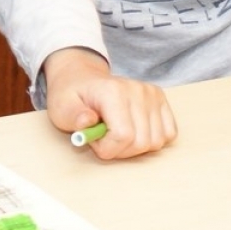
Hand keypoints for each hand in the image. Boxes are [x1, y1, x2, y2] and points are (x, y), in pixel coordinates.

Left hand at [41, 47, 176, 159]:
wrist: (83, 78)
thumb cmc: (72, 96)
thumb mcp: (61, 107)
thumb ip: (73, 116)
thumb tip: (87, 121)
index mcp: (113, 92)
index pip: (123, 136)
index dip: (107, 148)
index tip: (94, 140)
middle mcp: (137, 90)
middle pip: (141, 143)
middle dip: (120, 150)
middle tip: (104, 138)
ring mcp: (152, 94)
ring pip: (156, 142)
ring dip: (135, 147)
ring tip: (118, 133)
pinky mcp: (161, 99)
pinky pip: (169, 133)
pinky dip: (152, 139)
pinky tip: (135, 131)